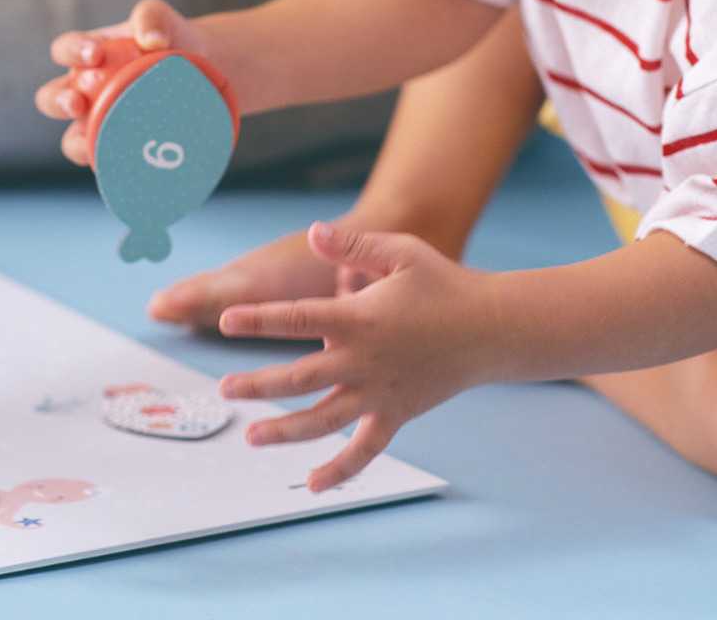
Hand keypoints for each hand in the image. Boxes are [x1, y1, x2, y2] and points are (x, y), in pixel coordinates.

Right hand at [35, 0, 206, 163]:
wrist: (198, 69)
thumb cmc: (170, 39)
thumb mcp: (160, 19)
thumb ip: (151, 17)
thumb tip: (153, 40)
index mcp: (86, 54)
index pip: (64, 50)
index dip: (71, 53)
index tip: (94, 55)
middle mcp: (83, 90)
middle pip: (51, 99)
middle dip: (57, 102)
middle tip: (77, 102)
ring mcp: (98, 121)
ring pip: (73, 139)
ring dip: (76, 143)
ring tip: (93, 142)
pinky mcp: (117, 147)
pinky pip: (107, 161)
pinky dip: (112, 164)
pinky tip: (127, 165)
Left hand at [217, 222, 499, 490]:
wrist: (491, 329)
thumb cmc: (443, 285)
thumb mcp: (400, 253)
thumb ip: (352, 245)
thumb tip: (314, 232)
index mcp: (360, 319)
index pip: (299, 319)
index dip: (261, 321)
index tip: (227, 321)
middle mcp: (365, 361)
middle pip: (302, 378)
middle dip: (259, 384)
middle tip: (224, 389)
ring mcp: (380, 393)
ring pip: (325, 420)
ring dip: (286, 431)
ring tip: (251, 436)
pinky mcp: (396, 414)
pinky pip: (366, 449)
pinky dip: (340, 469)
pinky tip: (313, 483)